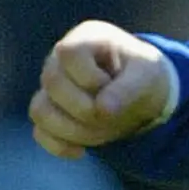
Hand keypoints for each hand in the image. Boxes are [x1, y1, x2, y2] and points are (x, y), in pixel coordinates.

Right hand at [29, 20, 173, 160]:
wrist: (142, 93)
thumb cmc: (144, 75)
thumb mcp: (148, 76)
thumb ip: (128, 89)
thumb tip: (101, 110)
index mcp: (85, 38)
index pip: (68, 53)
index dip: (91, 78)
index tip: (111, 85)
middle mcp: (59, 60)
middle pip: (52, 83)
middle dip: (86, 108)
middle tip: (113, 115)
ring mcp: (50, 87)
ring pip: (40, 110)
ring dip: (73, 130)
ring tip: (104, 132)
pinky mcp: (49, 112)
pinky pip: (40, 132)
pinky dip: (60, 146)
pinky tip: (82, 151)